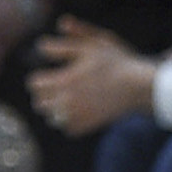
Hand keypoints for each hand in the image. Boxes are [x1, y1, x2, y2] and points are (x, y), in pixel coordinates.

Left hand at [28, 20, 155, 135]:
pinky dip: (69, 121)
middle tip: (59, 87)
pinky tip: (80, 109)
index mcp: (64, 80)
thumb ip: (66, 43)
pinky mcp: (84, 126)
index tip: (49, 75)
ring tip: (70, 98)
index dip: (40, 78)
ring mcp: (74, 116)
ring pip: (51, 117)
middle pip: (39, 103)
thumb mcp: (93, 43)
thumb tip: (41, 44)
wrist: (138, 86)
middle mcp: (65, 101)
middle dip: (45, 94)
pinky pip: (66, 128)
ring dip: (56, 109)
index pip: (33, 84)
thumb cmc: (116, 61)